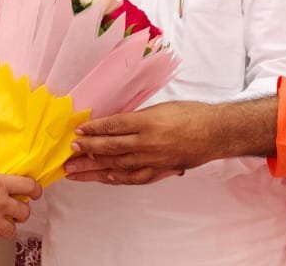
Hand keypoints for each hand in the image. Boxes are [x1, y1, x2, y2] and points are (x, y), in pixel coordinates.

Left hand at [63, 101, 226, 183]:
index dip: (94, 130)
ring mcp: (153, 159)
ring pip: (117, 166)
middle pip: (111, 148)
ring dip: (94, 169)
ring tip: (76, 171)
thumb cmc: (191, 115)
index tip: (78, 132)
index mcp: (147, 122)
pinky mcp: (160, 170)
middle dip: (87, 152)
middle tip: (70, 154)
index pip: (113, 125)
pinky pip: (133, 177)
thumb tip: (114, 124)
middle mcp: (148, 142)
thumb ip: (138, 118)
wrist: (215, 132)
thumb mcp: (161, 108)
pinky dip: (116, 178)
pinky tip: (103, 178)